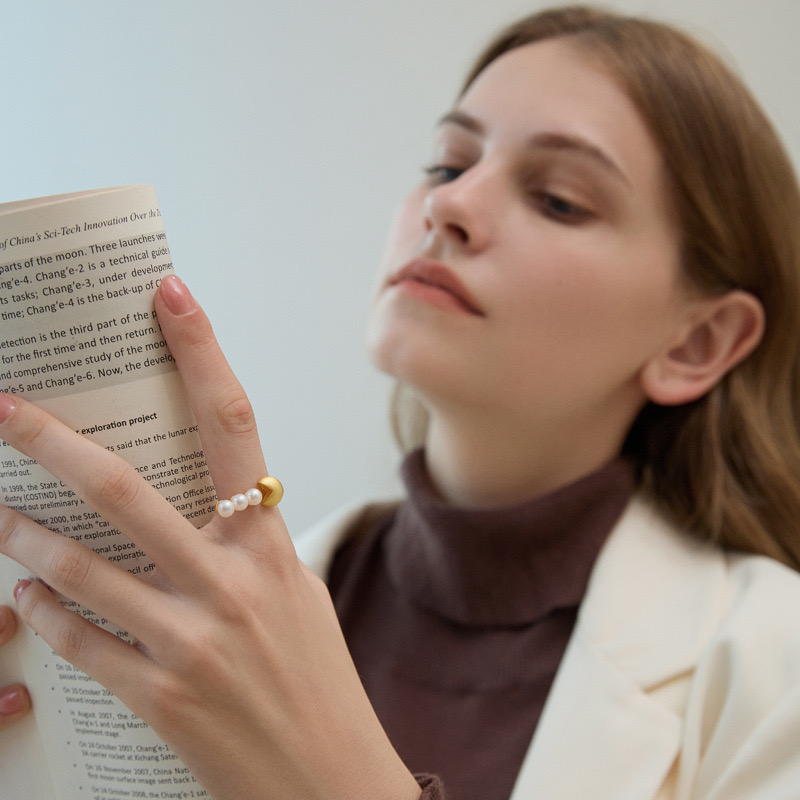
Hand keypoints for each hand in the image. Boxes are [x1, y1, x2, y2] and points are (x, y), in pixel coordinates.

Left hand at [0, 276, 418, 799]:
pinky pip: (80, 641)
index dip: (201, 350)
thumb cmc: (315, 678)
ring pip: (84, 568)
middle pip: (128, 489)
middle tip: (6, 406)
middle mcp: (232, 581)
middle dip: (54, 441)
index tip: (168, 294)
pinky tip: (28, 595)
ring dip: (25, 534)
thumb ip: (245, 545)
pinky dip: (46, 612)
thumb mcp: (294, 593)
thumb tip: (190, 505)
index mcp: (271, 546)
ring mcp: (194, 640)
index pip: (235, 423)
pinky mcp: (162, 695)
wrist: (332, 779)